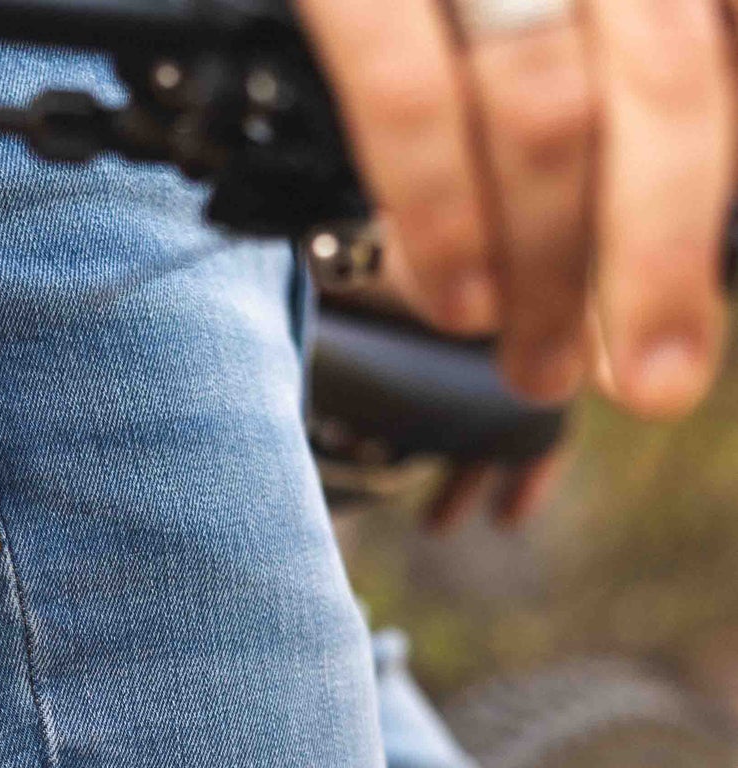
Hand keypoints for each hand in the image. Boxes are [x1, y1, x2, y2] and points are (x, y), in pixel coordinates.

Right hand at [292, 0, 735, 419]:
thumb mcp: (496, 16)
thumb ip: (589, 62)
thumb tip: (639, 207)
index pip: (703, 62)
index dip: (700, 204)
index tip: (683, 329)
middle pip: (658, 84)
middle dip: (661, 259)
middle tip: (656, 386)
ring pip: (543, 111)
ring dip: (548, 269)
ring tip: (535, 369)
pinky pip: (410, 97)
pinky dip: (441, 216)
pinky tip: (458, 300)